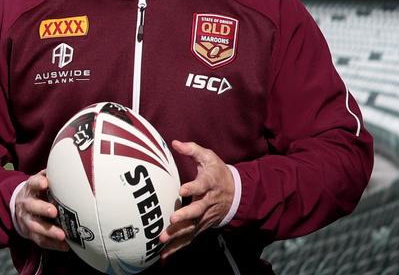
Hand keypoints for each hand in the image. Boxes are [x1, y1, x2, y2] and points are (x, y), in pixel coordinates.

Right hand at [14, 170, 69, 250]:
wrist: (19, 206)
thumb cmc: (38, 191)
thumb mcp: (40, 179)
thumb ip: (51, 174)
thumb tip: (68, 162)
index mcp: (30, 188)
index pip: (32, 183)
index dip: (38, 183)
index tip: (46, 183)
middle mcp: (26, 204)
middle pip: (32, 206)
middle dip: (42, 209)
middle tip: (54, 212)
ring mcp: (27, 220)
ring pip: (35, 227)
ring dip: (49, 231)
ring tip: (62, 235)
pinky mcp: (30, 233)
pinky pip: (40, 241)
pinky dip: (52, 244)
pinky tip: (65, 246)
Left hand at [159, 141, 233, 259]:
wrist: (236, 193)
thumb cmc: (217, 172)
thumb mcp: (208, 157)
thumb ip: (192, 150)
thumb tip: (175, 143)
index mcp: (210, 183)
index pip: (202, 185)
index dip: (193, 187)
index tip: (182, 190)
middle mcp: (208, 202)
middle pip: (197, 210)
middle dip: (184, 215)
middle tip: (172, 219)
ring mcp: (206, 216)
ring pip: (192, 227)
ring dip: (178, 235)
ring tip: (163, 239)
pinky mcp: (202, 226)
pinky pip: (190, 238)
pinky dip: (178, 247)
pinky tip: (164, 255)